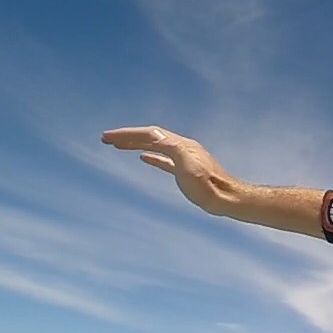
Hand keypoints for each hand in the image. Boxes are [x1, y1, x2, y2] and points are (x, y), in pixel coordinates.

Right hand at [100, 126, 244, 216]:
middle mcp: (182, 147)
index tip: (108, 137)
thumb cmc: (208, 185)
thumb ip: (171, 148)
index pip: (150, 134)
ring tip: (117, 146)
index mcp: (181, 144)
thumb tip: (153, 135)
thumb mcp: (188, 165)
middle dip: (128, 137)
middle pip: (150, 137)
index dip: (128, 134)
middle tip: (105, 139)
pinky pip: (164, 160)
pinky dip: (151, 156)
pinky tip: (142, 158)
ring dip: (136, 144)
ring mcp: (184, 159)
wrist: (227, 199)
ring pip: (155, 147)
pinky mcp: (186, 171)